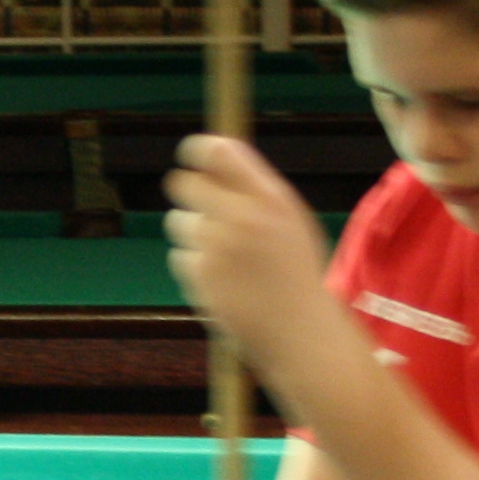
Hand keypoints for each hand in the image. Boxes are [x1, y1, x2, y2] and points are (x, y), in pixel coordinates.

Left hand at [165, 135, 348, 370]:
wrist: (299, 330)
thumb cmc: (295, 272)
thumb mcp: (290, 220)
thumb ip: (257, 188)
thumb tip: (215, 151)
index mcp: (270, 197)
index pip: (218, 152)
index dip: (197, 149)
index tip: (191, 154)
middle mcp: (242, 215)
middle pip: (183, 183)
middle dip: (186, 192)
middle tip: (198, 205)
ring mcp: (217, 246)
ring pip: (178, 221)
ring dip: (192, 233)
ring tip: (222, 254)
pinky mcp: (200, 275)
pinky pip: (180, 255)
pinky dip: (195, 265)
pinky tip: (222, 280)